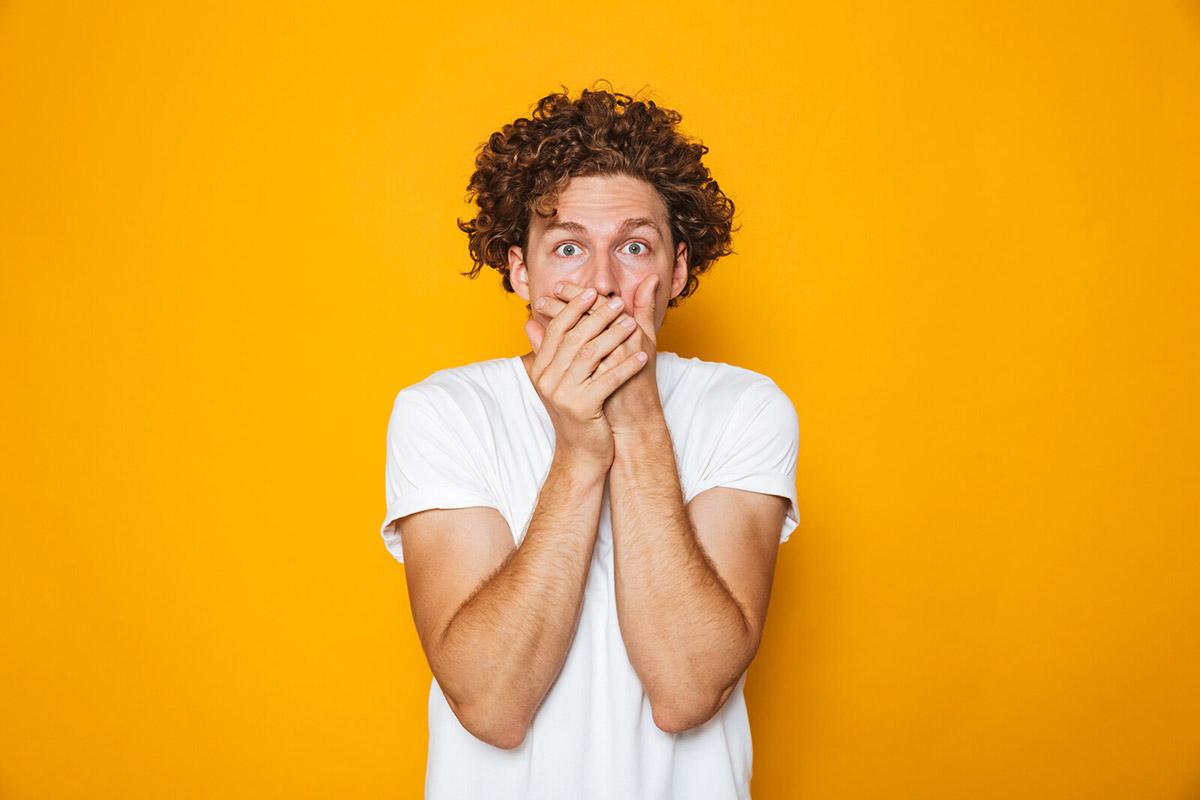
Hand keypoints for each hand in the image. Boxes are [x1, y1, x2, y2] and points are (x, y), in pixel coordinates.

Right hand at [523, 283, 648, 468]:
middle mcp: (547, 380)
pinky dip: (626, 366)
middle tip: (617, 302)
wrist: (581, 453)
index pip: (555, 329)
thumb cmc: (577, 412)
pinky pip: (608, 380)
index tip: (592, 292)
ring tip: (632, 324)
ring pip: (590, 355)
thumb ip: (548, 350)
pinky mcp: (582, 408)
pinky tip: (642, 357)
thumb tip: (530, 321)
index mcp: (540, 369)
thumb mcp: (560, 379)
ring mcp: (563, 395)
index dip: (573, 308)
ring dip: (613, 336)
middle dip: (597, 317)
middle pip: (573, 338)